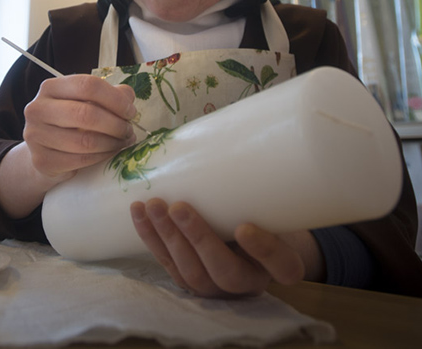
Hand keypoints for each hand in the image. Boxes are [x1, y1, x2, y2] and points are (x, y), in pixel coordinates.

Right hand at [22, 75, 137, 182]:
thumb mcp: (86, 102)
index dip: (115, 99)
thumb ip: (109, 95)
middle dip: (115, 124)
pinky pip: (80, 161)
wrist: (44, 151)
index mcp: (51, 87)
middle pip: (86, 114)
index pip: (88, 85)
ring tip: (122, 142)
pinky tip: (108, 153)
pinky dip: (101, 158)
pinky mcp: (42, 160)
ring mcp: (36, 135)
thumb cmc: (69, 122)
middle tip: (128, 131)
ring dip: (112, 143)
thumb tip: (127, 95)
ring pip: (85, 141)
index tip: (130, 111)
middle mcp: (37, 109)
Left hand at [130, 199, 318, 297]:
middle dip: (198, 240)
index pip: (282, 266)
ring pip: (191, 272)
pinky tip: (139, 214)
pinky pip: (167, 263)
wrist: (245, 235)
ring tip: (152, 206)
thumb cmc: (261, 212)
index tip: (244, 227)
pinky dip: (151, 238)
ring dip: (168, 237)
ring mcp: (215, 286)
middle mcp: (248, 281)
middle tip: (179, 208)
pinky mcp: (187, 281)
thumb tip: (237, 134)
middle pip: (226, 272)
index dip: (264, 251)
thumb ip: (262, 186)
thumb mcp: (272, 204)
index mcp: (280, 265)